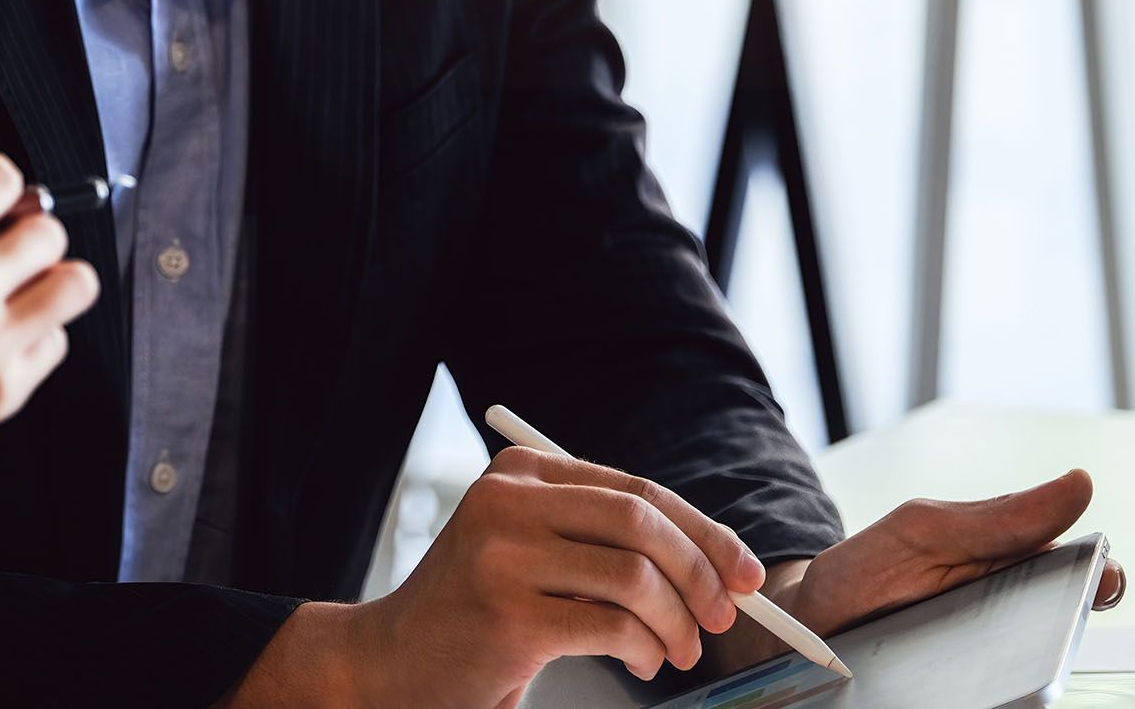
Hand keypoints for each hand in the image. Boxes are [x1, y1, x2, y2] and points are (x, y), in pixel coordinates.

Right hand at [344, 448, 764, 708]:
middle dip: (700, 573)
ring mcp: (501, 555)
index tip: (745, 573)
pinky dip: (645, 649)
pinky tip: (642, 662)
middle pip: (641, 522)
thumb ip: (598, 538)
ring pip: (634, 576)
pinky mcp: (506, 613)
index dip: (703, 532)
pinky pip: (611, 626)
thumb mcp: (529, 549)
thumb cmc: (476, 611)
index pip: (637, 490)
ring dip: (676, 622)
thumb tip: (716, 564)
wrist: (390, 661)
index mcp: (520, 472)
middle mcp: (506, 500)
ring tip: (677, 651)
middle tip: (723, 617)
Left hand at [746, 470, 1124, 663]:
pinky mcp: (965, 691)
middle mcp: (1009, 613)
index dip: (1096, 575)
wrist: (807, 625)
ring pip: (1034, 665)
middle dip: (1066, 621)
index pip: (1077, 572)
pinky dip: (999, 690)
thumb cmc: (868, 571)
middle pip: (1063, 623)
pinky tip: (987, 685)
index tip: (1101, 578)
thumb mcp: (924, 530)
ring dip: (1031, 662)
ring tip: (1012, 656)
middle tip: (1056, 618)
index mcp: (1010, 564)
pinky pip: (997, 694)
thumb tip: (1078, 484)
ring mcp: (989, 659)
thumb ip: (996, 517)